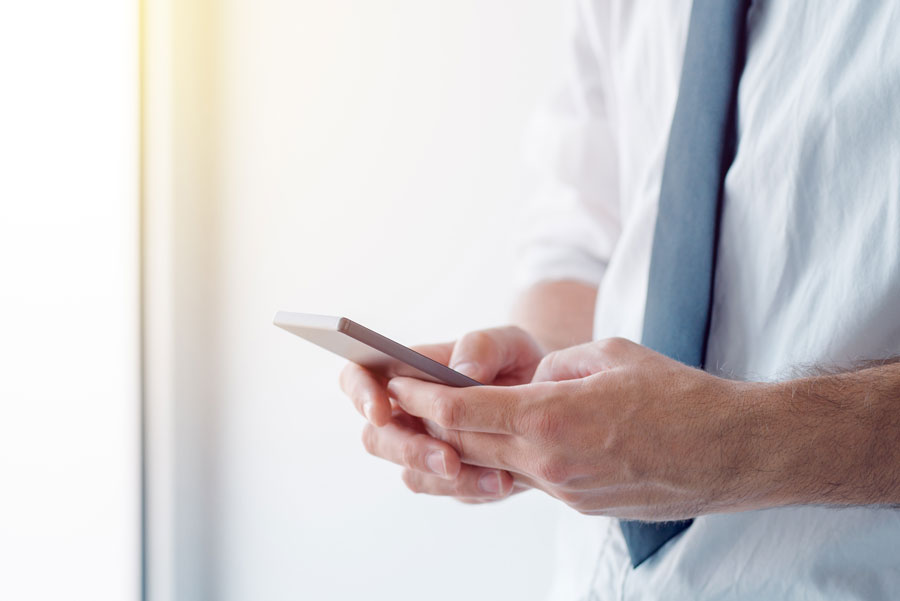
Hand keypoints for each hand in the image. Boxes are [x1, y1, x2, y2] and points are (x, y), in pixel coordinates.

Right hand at [339, 326, 544, 502]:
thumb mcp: (507, 342)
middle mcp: (406, 412)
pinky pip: (447, 490)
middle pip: (377, 437)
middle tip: (448, 458)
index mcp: (405, 371)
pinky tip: (504, 481)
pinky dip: (472, 488)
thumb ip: (482, 347)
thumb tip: (462, 373)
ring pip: (410, 473)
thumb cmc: (514, 359)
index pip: (358, 376)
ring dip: (443, 478)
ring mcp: (424, 447)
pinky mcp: (449, 476)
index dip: (360, 394)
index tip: (382, 411)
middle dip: (408, 451)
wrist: (547, 395)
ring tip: (491, 475)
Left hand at [388, 337, 768, 519]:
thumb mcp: (611, 356)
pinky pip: (532, 479)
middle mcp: (550, 463)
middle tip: (406, 404)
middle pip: (468, 446)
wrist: (734, 452)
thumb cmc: (680, 395)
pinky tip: (508, 440)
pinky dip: (508, 459)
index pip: (464, 412)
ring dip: (467, 446)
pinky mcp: (583, 505)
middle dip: (432, 425)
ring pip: (496, 466)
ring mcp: (566, 491)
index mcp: (552, 418)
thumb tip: (532, 380)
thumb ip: (558, 367)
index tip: (398, 386)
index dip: (423, 399)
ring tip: (449, 422)